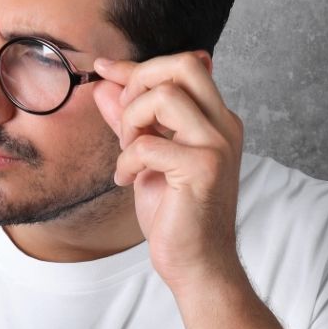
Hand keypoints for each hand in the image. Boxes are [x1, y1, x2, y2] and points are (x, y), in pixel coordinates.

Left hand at [91, 51, 245, 291]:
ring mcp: (217, 145)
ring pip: (165, 95)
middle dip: (140, 80)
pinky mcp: (204, 168)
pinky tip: (127, 180)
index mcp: (215, 120)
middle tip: (125, 121)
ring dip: (133, 120)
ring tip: (128, 152)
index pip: (183, 67)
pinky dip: (127, 160)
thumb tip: (104, 87)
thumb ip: (130, 121)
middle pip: (184, 64)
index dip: (137, 66)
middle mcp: (223, 126)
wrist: (197, 264)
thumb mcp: (146, 159)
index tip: (104, 70)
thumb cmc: (177, 216)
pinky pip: (149, 143)